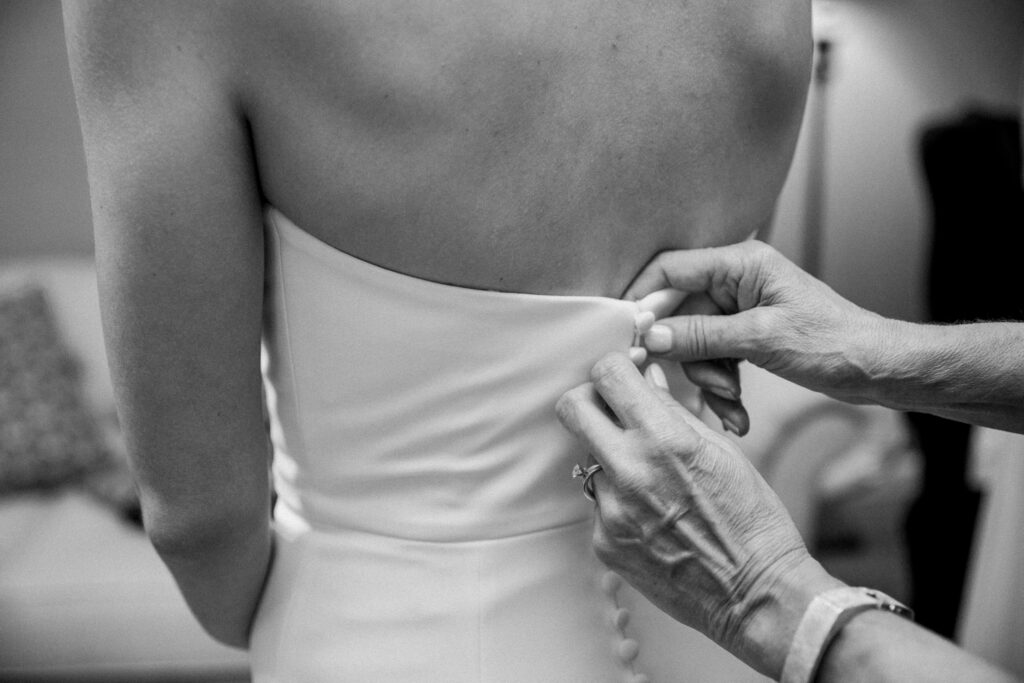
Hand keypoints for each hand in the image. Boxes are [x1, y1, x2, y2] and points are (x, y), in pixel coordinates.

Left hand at [556, 353, 840, 677]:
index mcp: (665, 438)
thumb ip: (674, 410)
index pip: (607, 374)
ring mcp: (611, 509)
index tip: (625, 375)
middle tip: (615, 411)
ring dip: (610, 456)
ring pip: (587, 457)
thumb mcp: (722, 450)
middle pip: (572, 408)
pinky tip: (653, 516)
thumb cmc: (752, 519)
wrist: (754, 595)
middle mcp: (629, 470)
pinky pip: (599, 503)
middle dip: (591, 400)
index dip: (615, 367)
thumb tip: (647, 376)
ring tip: (652, 479)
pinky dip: (619, 500)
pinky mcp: (603, 542)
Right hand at [626, 241, 895, 406]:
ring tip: (733, 403)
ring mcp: (741, 309)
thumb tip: (652, 337)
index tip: (627, 336)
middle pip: (679, 314)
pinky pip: (715, 358)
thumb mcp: (762, 339)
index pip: (670, 269)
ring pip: (694, 343)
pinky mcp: (747, 335)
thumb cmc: (835, 343)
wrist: (879, 370)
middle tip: (711, 385)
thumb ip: (702, 336)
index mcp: (740, 263)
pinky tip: (737, 413)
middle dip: (689, 357)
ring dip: (708, 379)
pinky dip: (722, 387)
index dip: (643, 299)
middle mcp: (736, 281)